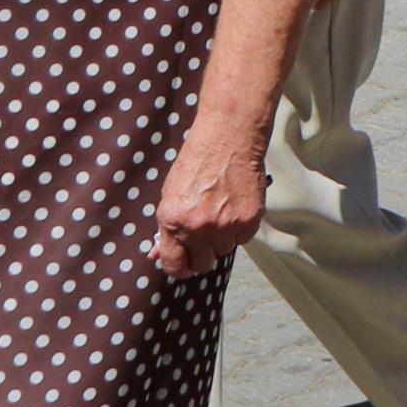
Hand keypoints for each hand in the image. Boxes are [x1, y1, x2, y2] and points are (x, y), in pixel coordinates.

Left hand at [150, 128, 265, 275]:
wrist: (229, 138)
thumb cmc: (197, 162)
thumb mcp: (171, 194)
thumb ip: (167, 227)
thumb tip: (156, 253)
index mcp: (172, 221)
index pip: (173, 265)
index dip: (180, 268)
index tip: (186, 265)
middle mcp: (197, 227)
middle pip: (203, 264)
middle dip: (204, 253)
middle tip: (207, 235)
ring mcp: (225, 225)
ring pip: (225, 250)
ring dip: (224, 237)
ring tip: (223, 211)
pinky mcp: (249, 219)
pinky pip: (244, 238)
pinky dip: (242, 227)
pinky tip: (237, 206)